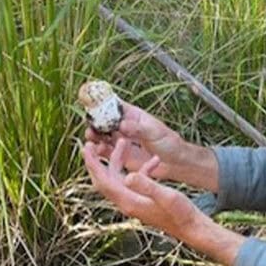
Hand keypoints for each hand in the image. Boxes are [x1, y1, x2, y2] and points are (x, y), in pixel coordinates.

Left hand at [83, 138, 200, 238]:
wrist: (192, 228)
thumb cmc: (181, 214)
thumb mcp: (166, 196)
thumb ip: (147, 185)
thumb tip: (128, 175)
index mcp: (129, 201)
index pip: (103, 180)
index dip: (93, 163)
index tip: (86, 147)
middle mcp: (127, 202)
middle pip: (105, 179)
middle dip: (98, 161)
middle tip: (93, 142)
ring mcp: (134, 203)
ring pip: (119, 178)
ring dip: (119, 160)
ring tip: (125, 142)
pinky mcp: (143, 201)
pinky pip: (135, 182)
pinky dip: (141, 169)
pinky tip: (155, 161)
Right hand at [84, 102, 217, 190]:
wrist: (174, 162)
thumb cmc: (169, 143)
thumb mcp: (155, 133)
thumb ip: (138, 129)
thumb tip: (122, 124)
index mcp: (133, 115)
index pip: (115, 105)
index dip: (102, 103)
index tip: (91, 102)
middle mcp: (125, 126)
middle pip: (104, 121)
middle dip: (95, 122)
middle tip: (91, 126)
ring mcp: (121, 140)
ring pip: (102, 135)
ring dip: (95, 135)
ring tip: (91, 138)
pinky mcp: (121, 155)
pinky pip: (106, 151)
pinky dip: (99, 150)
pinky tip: (97, 150)